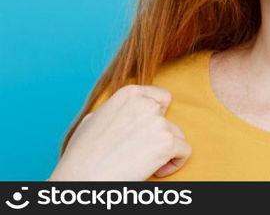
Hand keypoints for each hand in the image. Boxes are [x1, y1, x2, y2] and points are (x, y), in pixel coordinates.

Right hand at [48, 85, 191, 180]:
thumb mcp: (93, 120)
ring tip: (145, 163)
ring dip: (165, 149)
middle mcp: (146, 104)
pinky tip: (157, 171)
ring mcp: (159, 122)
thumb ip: (116, 111)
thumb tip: (124, 112)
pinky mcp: (167, 143)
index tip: (146, 131)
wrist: (81, 179)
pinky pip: (185, 151)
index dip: (156, 116)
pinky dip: (175, 163)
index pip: (160, 97)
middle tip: (141, 151)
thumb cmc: (81, 156)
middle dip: (158, 134)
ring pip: (177, 135)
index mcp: (129, 94)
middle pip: (168, 118)